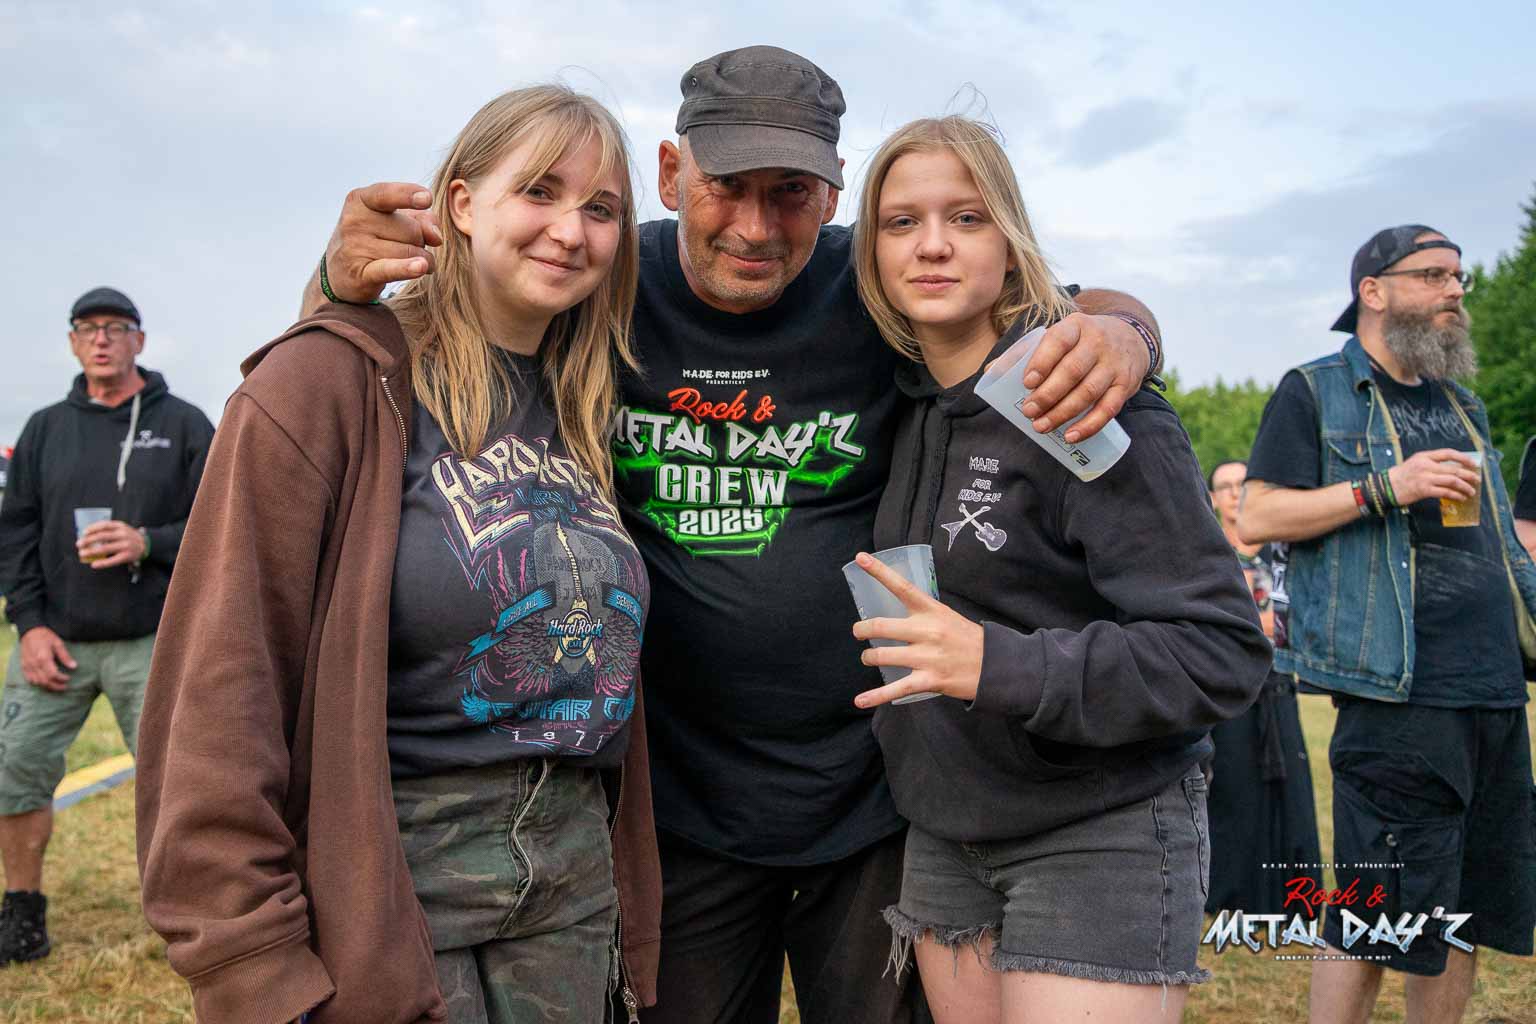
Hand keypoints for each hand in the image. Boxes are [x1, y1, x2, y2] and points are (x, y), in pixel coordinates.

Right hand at [19, 627, 74, 690]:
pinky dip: (38, 683)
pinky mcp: (23, 667)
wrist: (30, 632)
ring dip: (48, 686)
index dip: (61, 679)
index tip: (68, 678)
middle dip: (56, 686)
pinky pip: (29, 680)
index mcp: (43, 658)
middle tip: (65, 686)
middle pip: (45, 681)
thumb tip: (74, 666)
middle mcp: (34, 664)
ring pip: (37, 682)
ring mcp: (27, 666)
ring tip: (57, 686)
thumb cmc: (45, 636)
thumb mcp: (58, 643)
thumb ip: (65, 656)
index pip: (53, 674)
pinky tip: (45, 682)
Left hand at [77, 520, 146, 568]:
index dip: (93, 528)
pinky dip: (102, 563)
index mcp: (121, 526)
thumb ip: (108, 531)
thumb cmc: (129, 537)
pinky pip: (112, 560)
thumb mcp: (121, 529)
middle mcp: (123, 535)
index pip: (104, 525)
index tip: (84, 532)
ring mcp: (125, 545)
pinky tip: (94, 564)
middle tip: (79, 544)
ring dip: (91, 551)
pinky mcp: (127, 556)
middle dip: (88, 540)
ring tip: (82, 554)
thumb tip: (88, 536)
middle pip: (102, 536)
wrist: (146, 545)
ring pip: (105, 548)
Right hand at [325, 183, 442, 302]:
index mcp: (361, 200)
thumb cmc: (375, 238)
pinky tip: (421, 267)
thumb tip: (435, 236)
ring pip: (409, 251)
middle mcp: (354, 221)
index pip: (386, 194)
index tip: (427, 199)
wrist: (340, 272)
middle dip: (422, 240)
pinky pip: (390, 269)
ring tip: (420, 264)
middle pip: (411, 229)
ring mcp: (354, 248)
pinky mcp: (359, 274)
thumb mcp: (395, 220)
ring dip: (425, 260)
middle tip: (415, 246)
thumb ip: (422, 218)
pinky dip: (407, 268)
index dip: (408, 195)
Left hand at [848, 553, 984, 706]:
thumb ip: (922, 613)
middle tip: (858, 631)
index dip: (879, 572)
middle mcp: (927, 631)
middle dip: (861, 629)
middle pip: (881, 626)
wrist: (995, 665)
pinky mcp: (929, 680)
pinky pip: (895, 689)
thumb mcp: (946, 616)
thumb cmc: (967, 639)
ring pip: (882, 656)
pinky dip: (875, 696)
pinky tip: (860, 700)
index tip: (860, 558)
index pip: (901, 586)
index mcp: (932, 610)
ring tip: (868, 658)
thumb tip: (895, 610)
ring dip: (868, 657)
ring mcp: (927, 657)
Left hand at [1018, 312, 1148, 442]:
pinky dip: (1089, 425)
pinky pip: (1108, 409)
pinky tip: (1071, 436)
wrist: (1130, 338)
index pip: (1058, 341)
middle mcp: (1098, 342)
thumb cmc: (1082, 342)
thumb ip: (1026, 352)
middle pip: (1072, 370)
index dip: (1042, 362)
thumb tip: (990, 371)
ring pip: (1088, 392)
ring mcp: (1114, 364)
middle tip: (1028, 411)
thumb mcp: (1060, 336)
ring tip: (1041, 426)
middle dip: (1048, 394)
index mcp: (1076, 326)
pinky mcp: (1126, 385)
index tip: (1027, 383)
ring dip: (1063, 413)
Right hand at [1386, 449, 1478, 504]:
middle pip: (1453, 469)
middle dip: (1469, 475)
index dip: (1463, 458)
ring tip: (1471, 491)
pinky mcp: (1424, 490)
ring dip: (1465, 486)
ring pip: (1452, 480)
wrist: (1386, 487)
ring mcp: (1425, 478)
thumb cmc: (1402, 476)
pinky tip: (1461, 498)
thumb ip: (1432, 463)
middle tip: (1477, 479)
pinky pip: (1445, 492)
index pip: (1448, 453)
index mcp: (1424, 456)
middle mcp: (1426, 465)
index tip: (1473, 464)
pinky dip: (1456, 495)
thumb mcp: (1416, 463)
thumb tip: (1454, 469)